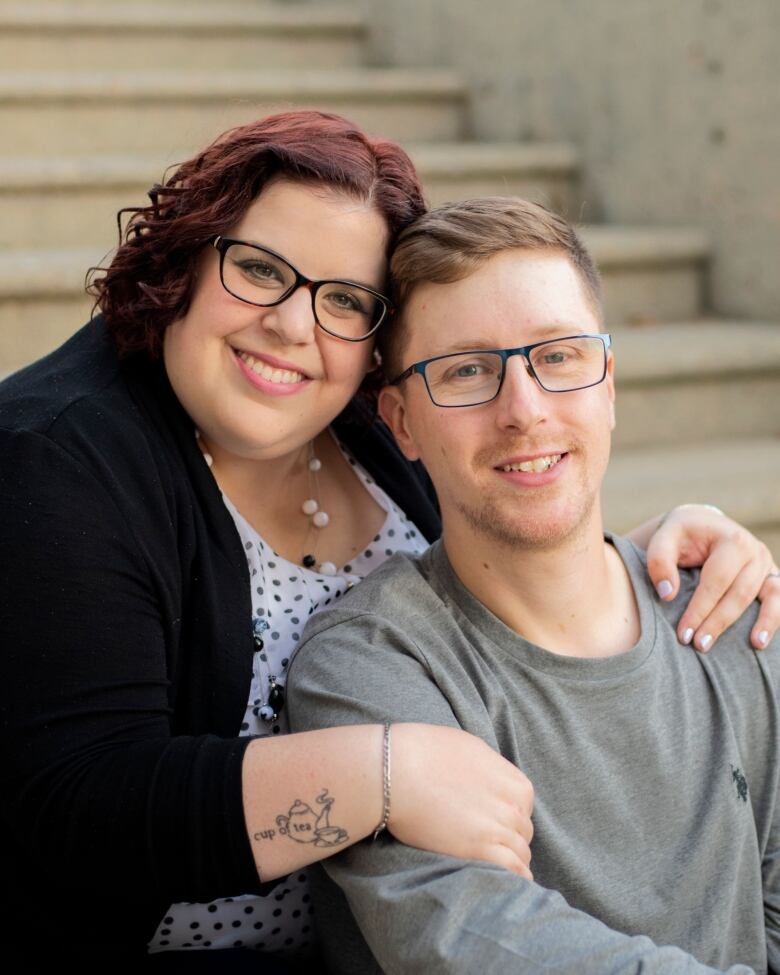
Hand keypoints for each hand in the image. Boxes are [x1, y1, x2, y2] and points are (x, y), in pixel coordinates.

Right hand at [389, 723, 533, 878]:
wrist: (399, 769)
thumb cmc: (426, 752)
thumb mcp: (471, 748)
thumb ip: (490, 770)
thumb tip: (491, 780)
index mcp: (513, 781)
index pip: (524, 806)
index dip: (509, 813)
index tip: (494, 818)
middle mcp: (511, 805)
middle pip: (522, 831)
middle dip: (509, 836)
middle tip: (487, 840)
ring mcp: (498, 829)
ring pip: (519, 853)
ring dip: (510, 859)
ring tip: (495, 866)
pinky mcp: (480, 850)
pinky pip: (512, 870)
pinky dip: (514, 877)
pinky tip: (507, 883)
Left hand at [645, 504, 778, 651]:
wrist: (702, 524)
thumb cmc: (682, 535)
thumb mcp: (664, 540)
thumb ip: (659, 562)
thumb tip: (667, 595)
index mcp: (731, 540)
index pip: (716, 581)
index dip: (700, 609)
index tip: (683, 633)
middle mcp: (754, 551)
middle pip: (740, 593)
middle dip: (719, 622)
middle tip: (699, 645)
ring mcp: (766, 565)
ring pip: (767, 598)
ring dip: (758, 624)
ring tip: (752, 646)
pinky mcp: (771, 577)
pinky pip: (779, 599)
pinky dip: (774, 618)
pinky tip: (763, 639)